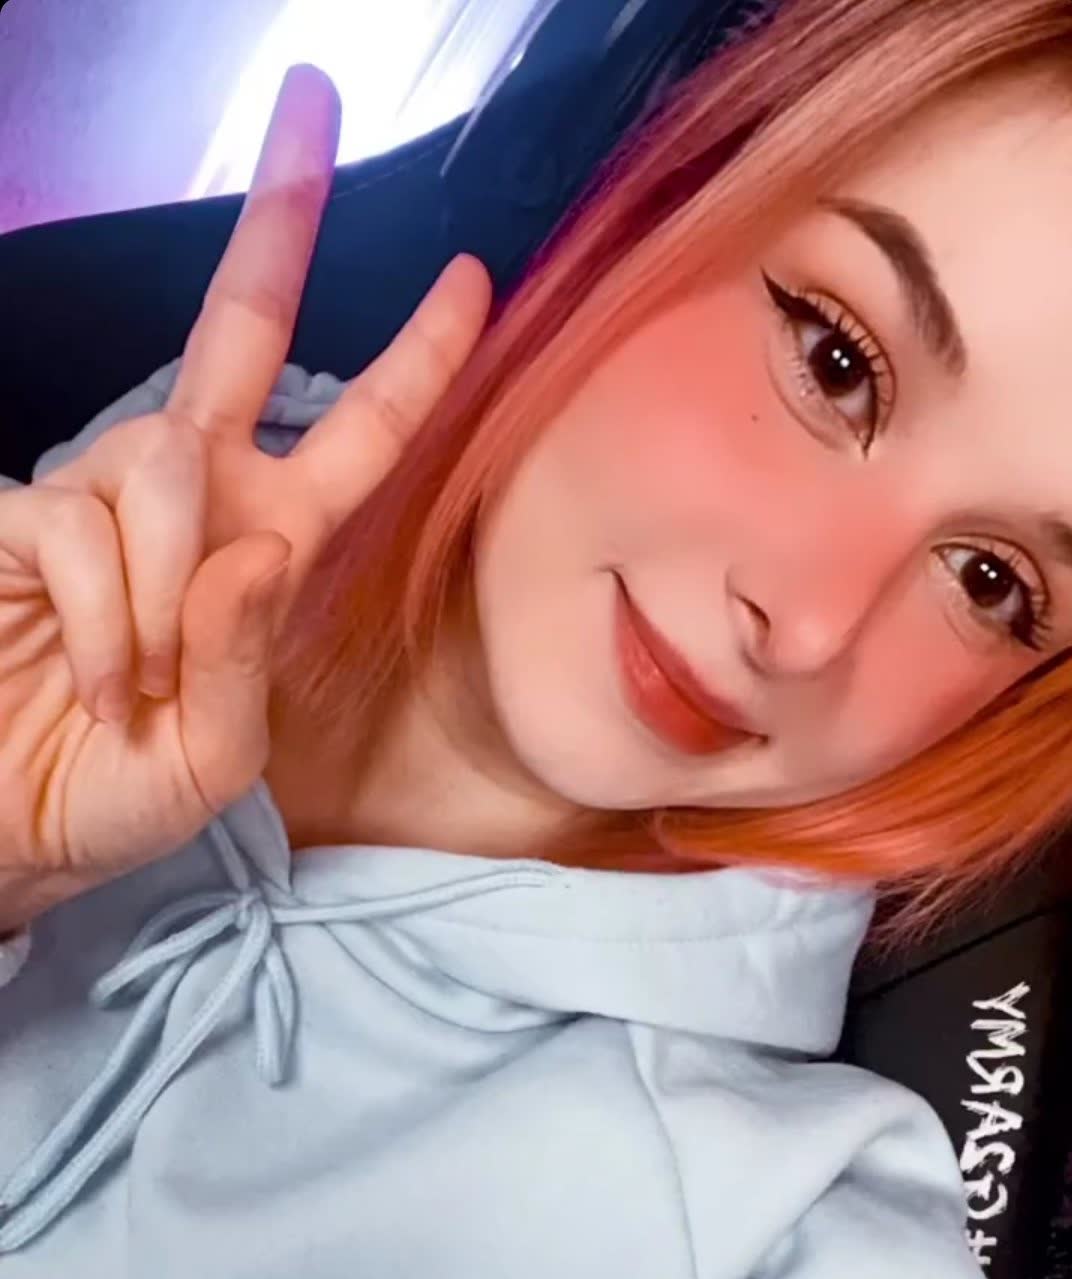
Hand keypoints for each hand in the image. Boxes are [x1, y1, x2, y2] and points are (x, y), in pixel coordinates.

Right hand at [0, 64, 491, 931]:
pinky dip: (103, 617)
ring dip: (158, 593)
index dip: (415, 359)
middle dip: (281, 222)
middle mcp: (194, 496)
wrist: (22, 826)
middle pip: (243, 329)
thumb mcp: (222, 749)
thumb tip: (255, 547)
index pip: (357, 432)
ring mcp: (104, 495)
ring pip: (165, 462)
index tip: (469, 277)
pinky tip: (96, 677)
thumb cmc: (125, 788)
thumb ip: (249, 656)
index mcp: (269, 543)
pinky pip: (82, 526)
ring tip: (132, 684)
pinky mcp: (20, 517)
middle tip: (310, 101)